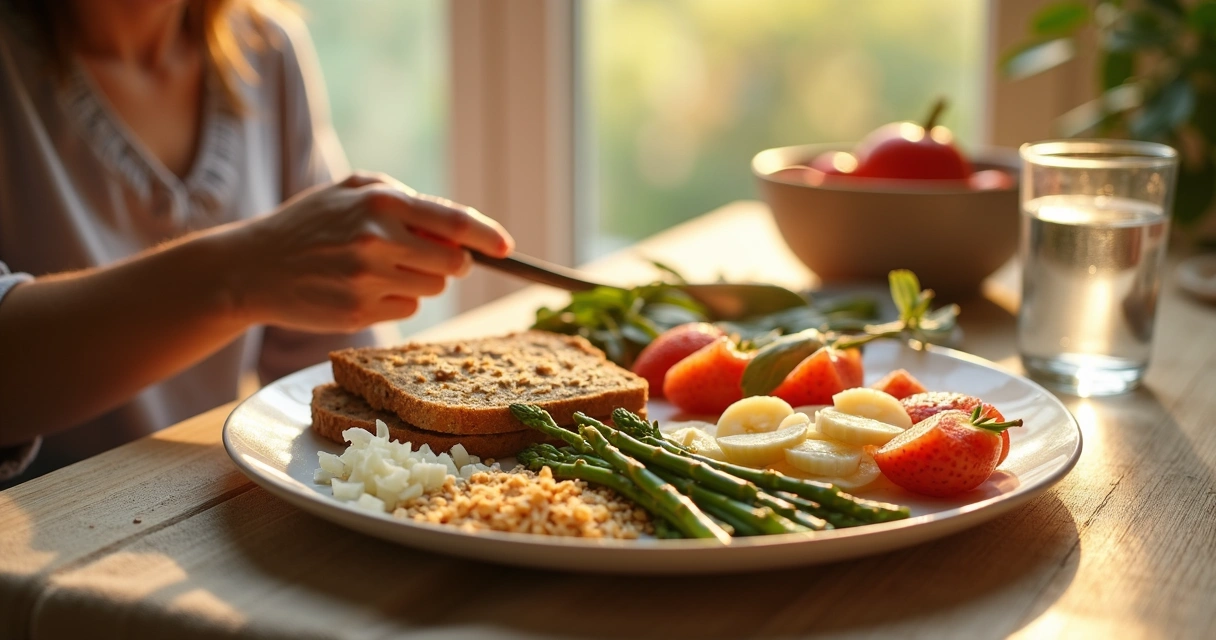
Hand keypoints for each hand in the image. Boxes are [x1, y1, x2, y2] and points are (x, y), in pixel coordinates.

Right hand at [222, 172, 513, 331]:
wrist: (251, 266)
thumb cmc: (311, 223)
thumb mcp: (352, 189)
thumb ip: (407, 202)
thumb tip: (459, 232)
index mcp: (381, 201)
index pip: (453, 222)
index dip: (488, 236)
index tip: (507, 249)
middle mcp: (376, 239)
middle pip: (452, 265)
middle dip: (449, 264)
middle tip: (423, 256)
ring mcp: (366, 279)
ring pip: (431, 289)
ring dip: (419, 281)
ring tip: (378, 267)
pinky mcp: (357, 312)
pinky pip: (406, 309)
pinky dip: (395, 300)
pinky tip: (361, 288)